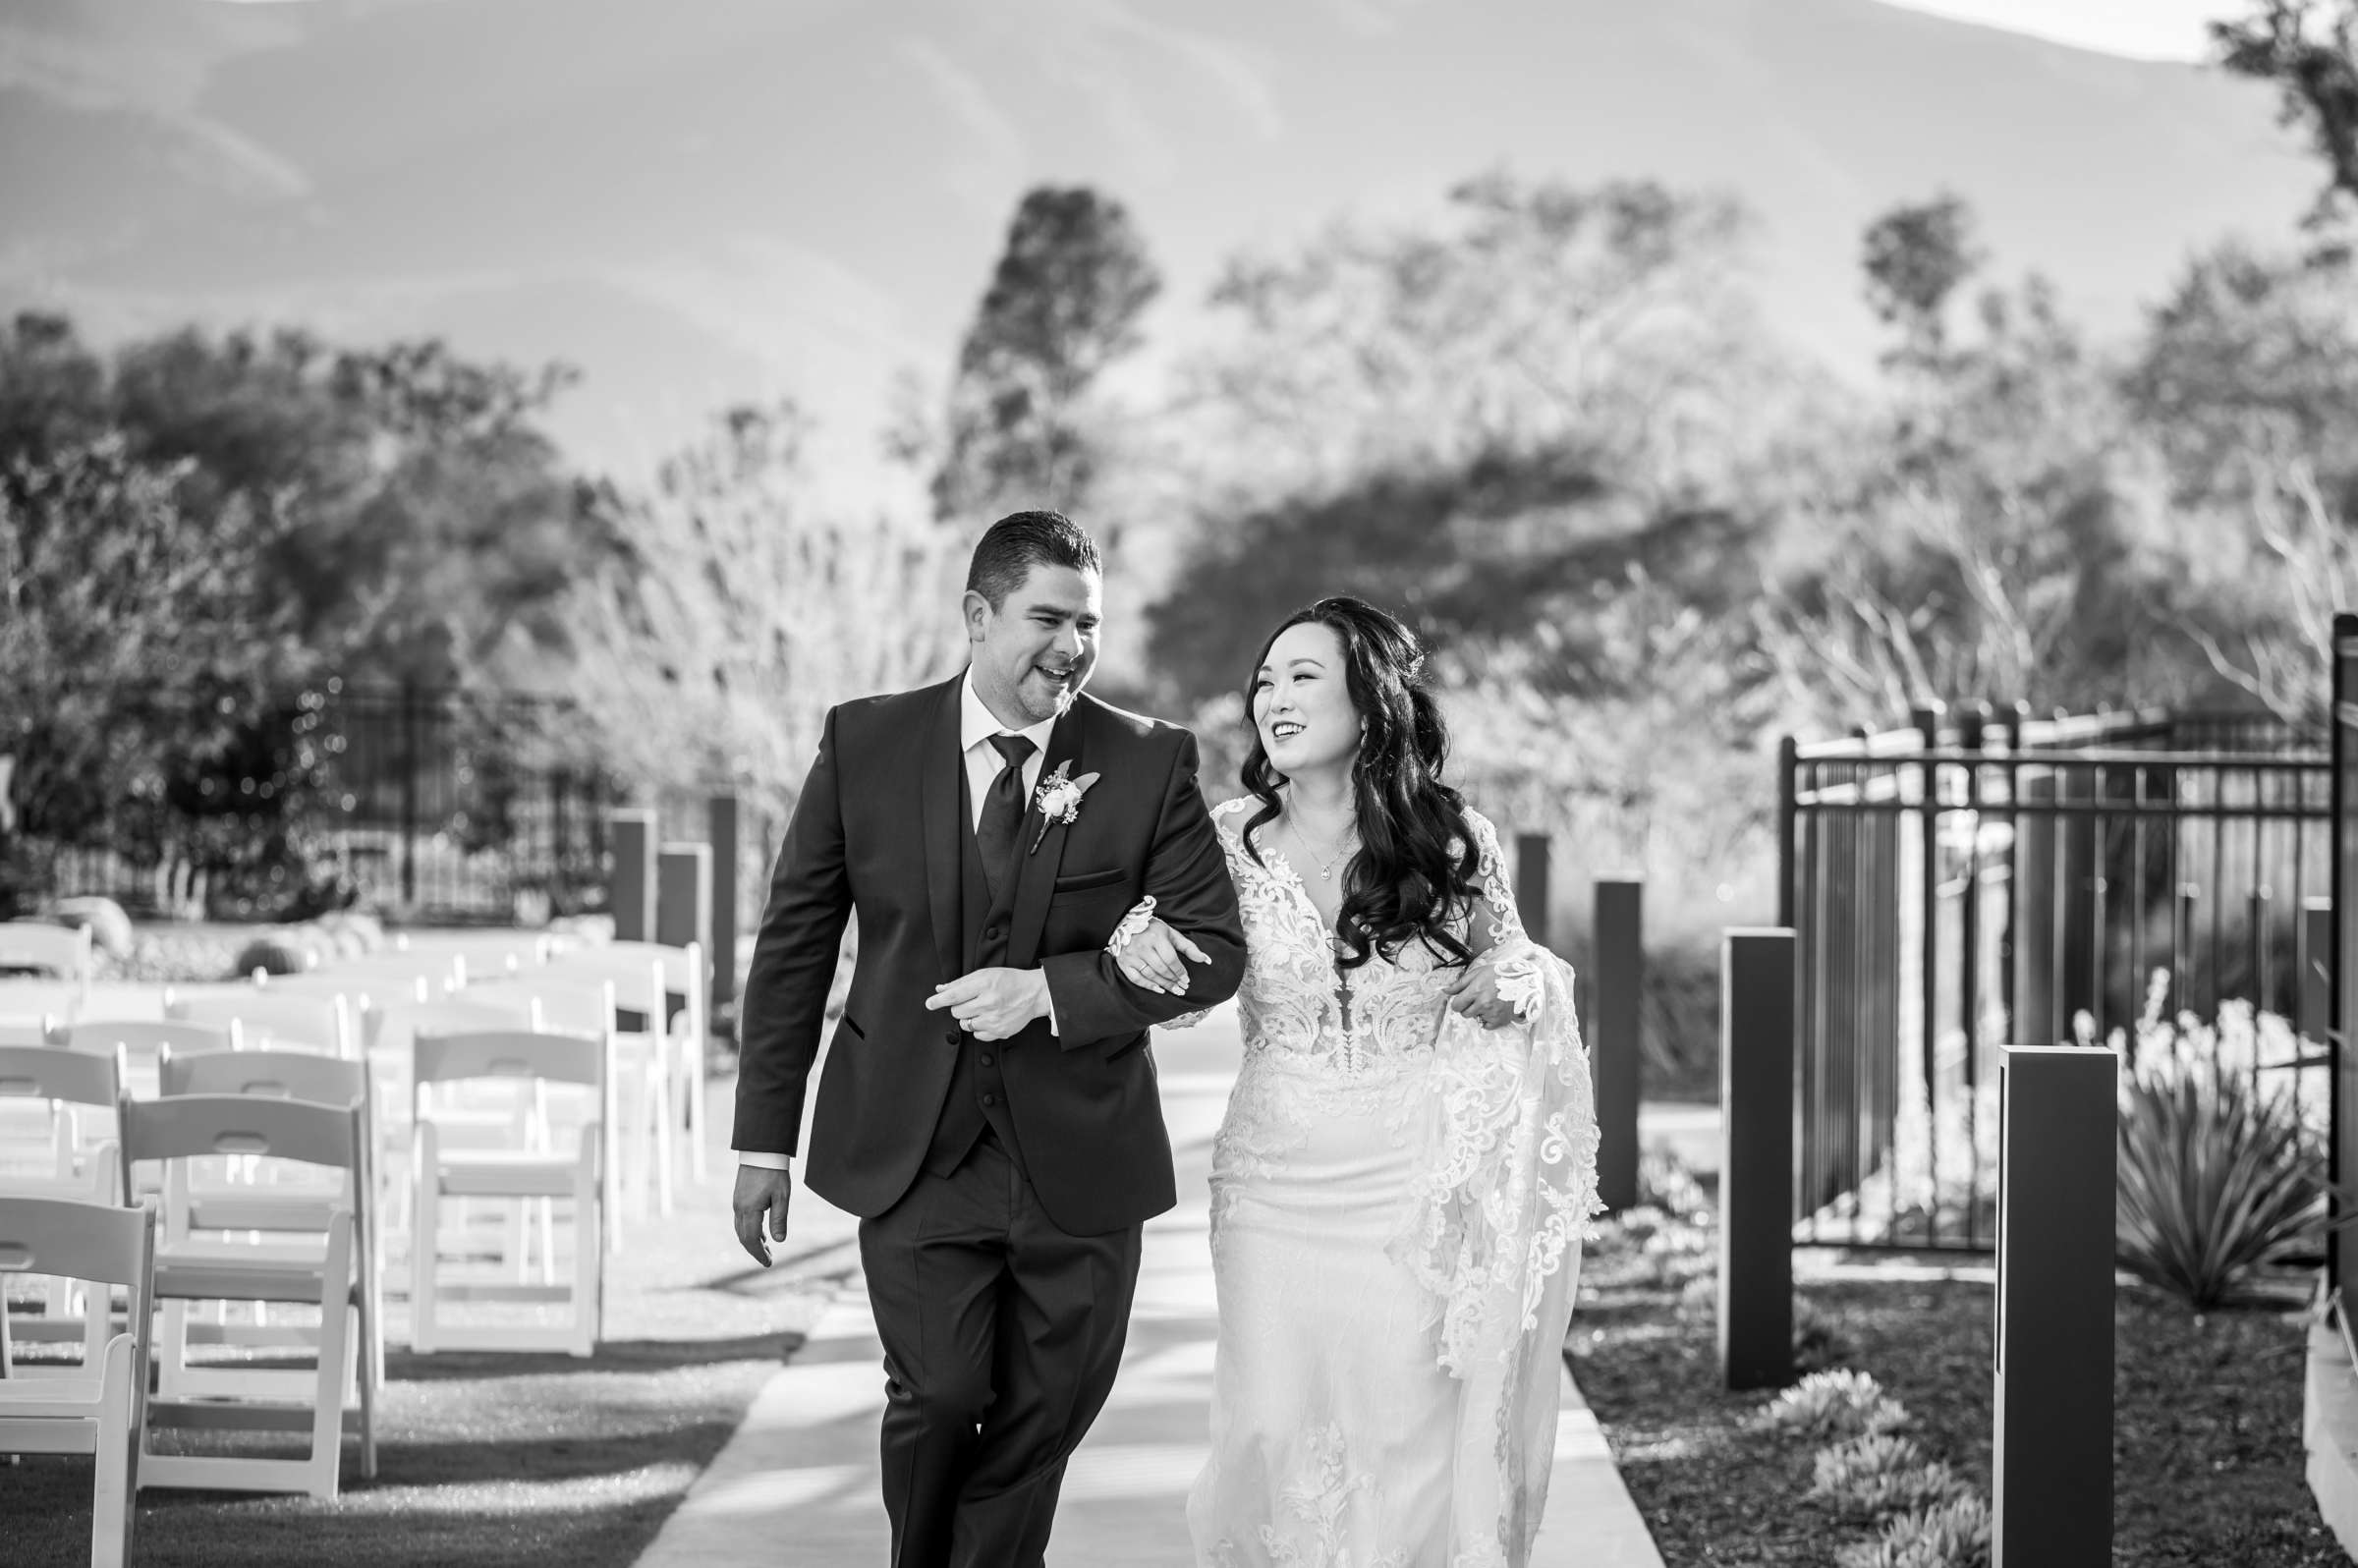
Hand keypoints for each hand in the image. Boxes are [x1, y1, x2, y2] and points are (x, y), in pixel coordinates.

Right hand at [733, 1164, 792, 1266]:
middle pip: (744, 1237)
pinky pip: (741, 1220)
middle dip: (755, 1250)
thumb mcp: (782, 1196)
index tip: (768, 1263)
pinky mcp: (739, 1198)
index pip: (752, 1239)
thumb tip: (779, 1241)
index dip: (760, 1253)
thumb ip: (779, 1219)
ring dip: (752, 1241)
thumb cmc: (774, 1172)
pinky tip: (761, 1233)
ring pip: (741, 1229)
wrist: (761, 1152)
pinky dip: (750, 1231)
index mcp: (749, 1210)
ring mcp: (737, 1203)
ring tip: (766, 1249)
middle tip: (768, 1260)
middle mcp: (739, 1208)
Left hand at [925, 966, 1050, 1040]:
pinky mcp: (1000, 1032)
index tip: (929, 1004)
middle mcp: (990, 1003)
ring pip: (966, 1024)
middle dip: (959, 1007)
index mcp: (985, 985)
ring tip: (982, 1009)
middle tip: (972, 1001)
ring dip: (969, 1017)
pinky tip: (989, 1018)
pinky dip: (979, 1028)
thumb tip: (939, 990)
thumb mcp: (986, 974)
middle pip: (957, 1011)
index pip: (954, 995)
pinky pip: (977, 1035)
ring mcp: (995, 1020)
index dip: (938, 1001)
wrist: (1034, 994)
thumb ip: (961, 982)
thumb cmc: (1009, 981)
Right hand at [1113, 917, 1210, 994]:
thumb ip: (1189, 947)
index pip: (1170, 959)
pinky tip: (1159, 989)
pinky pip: (1136, 978)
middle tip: (1183, 988)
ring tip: (1175, 990)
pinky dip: (1148, 985)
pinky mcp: (1123, 962)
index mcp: (1156, 937)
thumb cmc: (1153, 930)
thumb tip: (1206, 960)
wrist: (1126, 924)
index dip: (1180, 971)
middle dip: (1174, 980)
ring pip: (1150, 975)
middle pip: (1161, 969)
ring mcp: (1131, 955)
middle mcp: (1142, 946)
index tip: (1187, 980)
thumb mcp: (1171, 934)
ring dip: (1164, 985)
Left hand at [1445, 958, 1518, 1030]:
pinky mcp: (1500, 1020)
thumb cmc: (1500, 974)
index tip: (1463, 999)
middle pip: (1464, 1014)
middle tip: (1477, 998)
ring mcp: (1492, 1013)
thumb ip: (1460, 983)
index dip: (1458, 1002)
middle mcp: (1483, 1004)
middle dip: (1468, 1007)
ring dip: (1478, 1012)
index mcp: (1476, 990)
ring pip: (1475, 1018)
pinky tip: (1494, 1009)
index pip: (1456, 1005)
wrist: (1522, 981)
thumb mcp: (1478, 973)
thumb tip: (1445, 990)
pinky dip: (1488, 1019)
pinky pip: (1486, 1025)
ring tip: (1488, 1001)